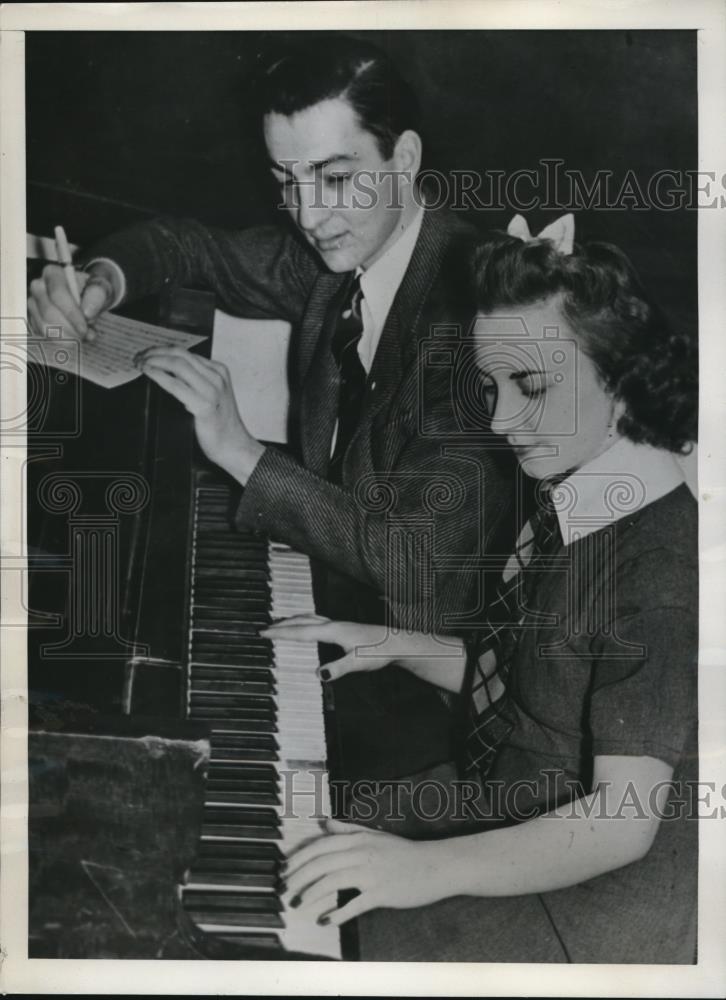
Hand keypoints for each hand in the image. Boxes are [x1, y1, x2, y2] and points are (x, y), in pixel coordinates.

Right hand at [27, 262, 116, 341]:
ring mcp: (33, 303)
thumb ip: (97, 296)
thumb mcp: (100, 289)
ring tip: (83, 338)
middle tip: (86, 336)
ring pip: (43, 325)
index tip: (85, 329)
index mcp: (53, 273)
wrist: (88, 298)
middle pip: (48, 311)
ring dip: (65, 337)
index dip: (71, 313)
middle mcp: (39, 286)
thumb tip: (87, 313)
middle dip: (69, 328)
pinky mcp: (33, 319)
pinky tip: (74, 339)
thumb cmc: (92, 292)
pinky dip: (60, 341)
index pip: (57, 293)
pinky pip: (43, 334)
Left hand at [136, 347, 264, 482]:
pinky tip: (148, 374)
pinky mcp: (205, 406)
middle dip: (154, 353)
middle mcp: (217, 377)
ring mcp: (212, 391)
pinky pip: (176, 385)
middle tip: (138, 357)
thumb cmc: (220, 425)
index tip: (146, 354)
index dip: (161, 350)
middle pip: (180, 354)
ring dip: (154, 361)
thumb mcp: (212, 395)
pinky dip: (159, 376)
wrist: (234, 446)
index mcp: (219, 371)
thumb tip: (167, 372)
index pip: (185, 352)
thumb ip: (196, 382)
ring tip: (140, 365)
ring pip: (177, 365)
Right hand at [261, 616, 395, 680]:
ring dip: (291, 621)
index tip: (263, 633)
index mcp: (332, 631)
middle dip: (281, 625)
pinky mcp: (343, 628)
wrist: (397, 643)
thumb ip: (338, 668)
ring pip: (308, 618)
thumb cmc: (379, 651)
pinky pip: (316, 621)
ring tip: (278, 624)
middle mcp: (333, 624)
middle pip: (301, 622)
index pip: (301, 632)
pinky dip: (303, 622)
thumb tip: (318, 675)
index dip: (281, 633)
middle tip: (263, 629)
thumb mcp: (358, 663)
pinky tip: (305, 627)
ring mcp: (338, 625)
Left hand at [283, 818, 448, 924]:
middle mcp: (361, 853)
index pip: (320, 846)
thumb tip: (325, 822)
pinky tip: (325, 920)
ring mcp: (371, 873)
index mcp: (358, 838)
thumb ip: (348, 829)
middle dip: (298, 877)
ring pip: (332, 880)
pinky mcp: (381, 893)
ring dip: (311, 894)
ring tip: (298, 904)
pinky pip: (354, 904)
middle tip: (284, 890)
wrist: (436, 865)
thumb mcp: (375, 835)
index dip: (299, 858)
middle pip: (321, 863)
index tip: (284, 869)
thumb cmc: (404, 852)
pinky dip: (337, 913)